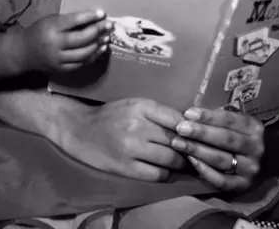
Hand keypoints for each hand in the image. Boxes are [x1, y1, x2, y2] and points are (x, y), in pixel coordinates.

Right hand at [22, 11, 112, 73]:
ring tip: (107, 36)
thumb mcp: (51, 20)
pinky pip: (81, 63)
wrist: (23, 52)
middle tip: (109, 25)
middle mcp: (55, 44)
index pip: (74, 21)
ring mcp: (58, 59)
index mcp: (51, 27)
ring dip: (98, 44)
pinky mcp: (61, 69)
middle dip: (98, 31)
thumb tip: (93, 19)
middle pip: (82, 38)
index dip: (90, 17)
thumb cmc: (39, 31)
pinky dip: (93, 56)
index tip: (102, 13)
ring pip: (84, 53)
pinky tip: (100, 48)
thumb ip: (69, 21)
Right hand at [58, 97, 185, 180]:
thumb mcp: (134, 104)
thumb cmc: (112, 115)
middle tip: (196, 152)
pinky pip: (156, 174)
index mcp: (141, 106)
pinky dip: (164, 174)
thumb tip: (188, 122)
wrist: (80, 129)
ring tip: (184, 162)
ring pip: (169, 159)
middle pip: (176, 140)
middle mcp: (137, 125)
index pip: (177, 118)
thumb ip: (158, 112)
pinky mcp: (125, 167)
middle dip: (189, 148)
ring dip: (180, 163)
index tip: (198, 134)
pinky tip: (164, 170)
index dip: (191, 128)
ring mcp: (131, 148)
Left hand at [170, 106, 263, 190]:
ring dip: (197, 150)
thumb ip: (218, 119)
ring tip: (178, 143)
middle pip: (225, 139)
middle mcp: (255, 148)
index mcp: (254, 128)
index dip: (208, 116)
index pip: (229, 120)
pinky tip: (191, 161)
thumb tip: (190, 114)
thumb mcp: (237, 123)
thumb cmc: (241, 135)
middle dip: (200, 133)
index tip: (188, 113)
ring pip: (222, 159)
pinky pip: (222, 180)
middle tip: (180, 128)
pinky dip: (205, 171)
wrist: (263, 161)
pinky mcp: (243, 186)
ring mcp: (250, 169)